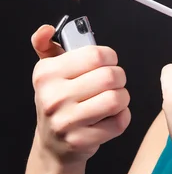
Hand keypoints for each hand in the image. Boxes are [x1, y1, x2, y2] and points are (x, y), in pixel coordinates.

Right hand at [31, 24, 130, 165]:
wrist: (54, 143)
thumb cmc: (59, 100)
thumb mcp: (49, 71)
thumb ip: (47, 45)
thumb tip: (47, 30)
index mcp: (47, 73)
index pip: (95, 55)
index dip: (110, 57)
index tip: (108, 62)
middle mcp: (53, 96)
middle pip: (110, 76)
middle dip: (120, 77)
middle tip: (114, 82)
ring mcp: (66, 121)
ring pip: (116, 99)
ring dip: (122, 97)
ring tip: (114, 98)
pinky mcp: (81, 140)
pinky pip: (119, 122)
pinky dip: (122, 117)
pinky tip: (111, 116)